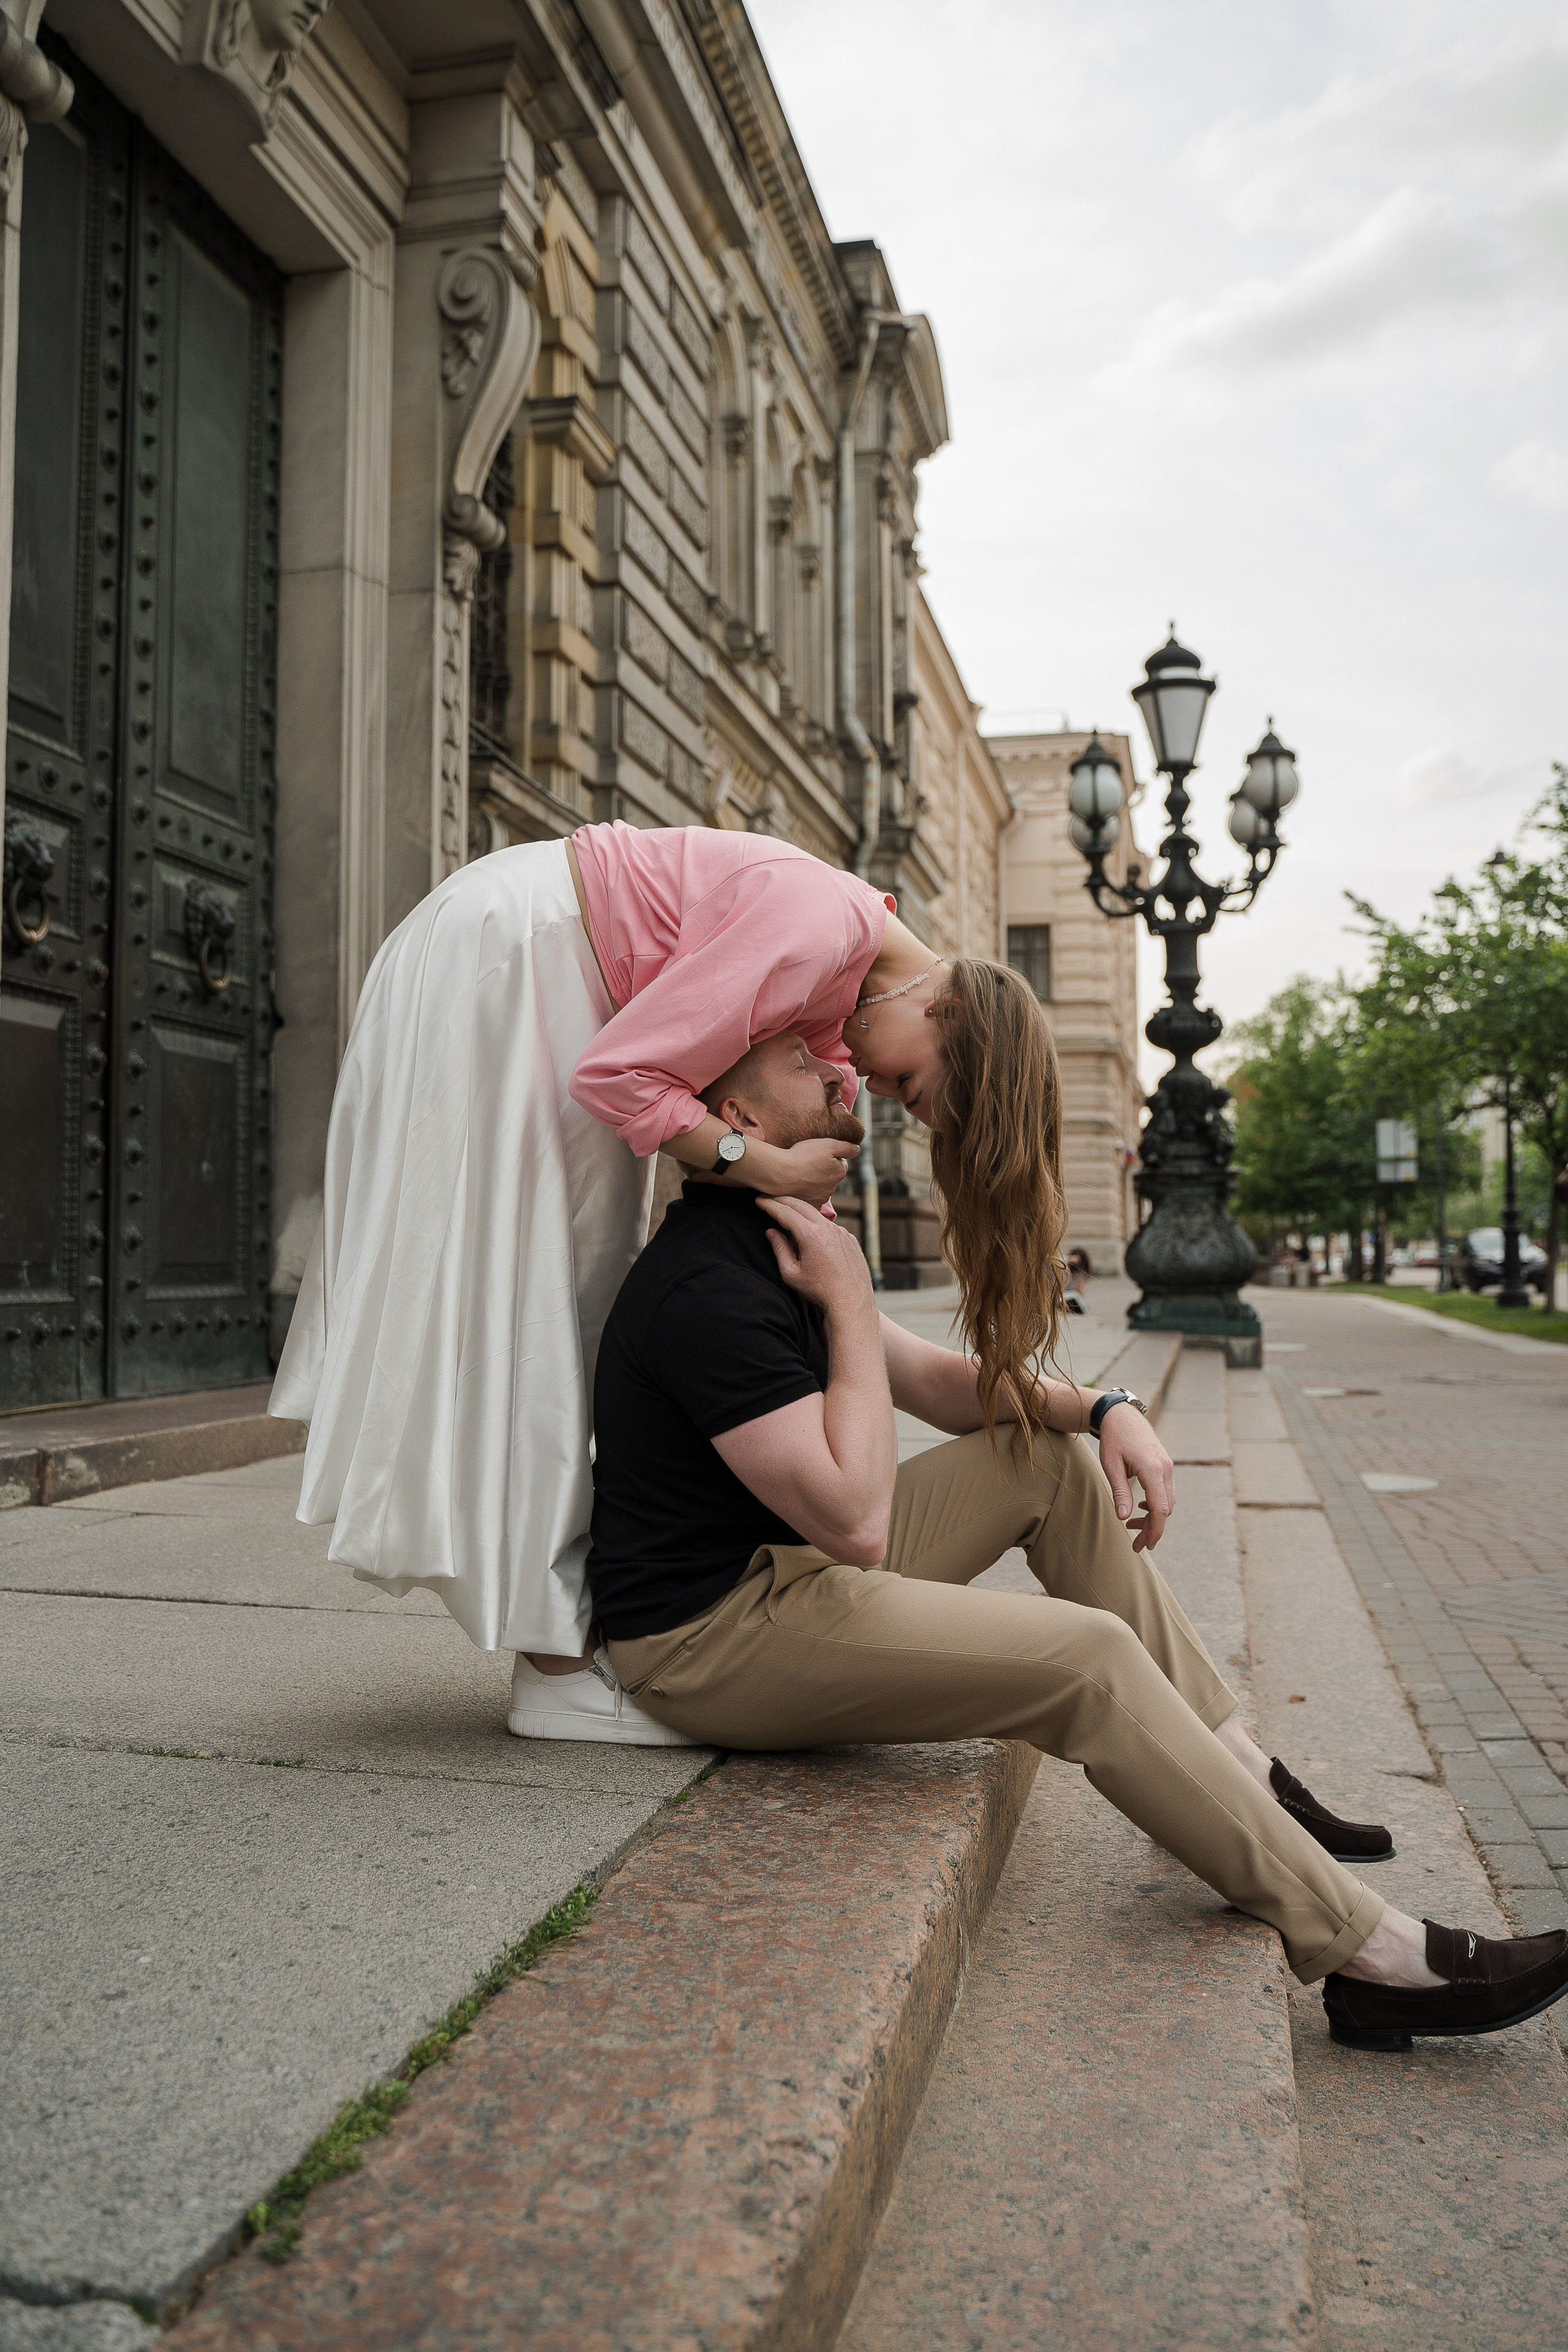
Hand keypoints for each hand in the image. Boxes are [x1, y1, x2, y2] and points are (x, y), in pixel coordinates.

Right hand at [750, 1135, 859, 1208]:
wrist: (780, 1173)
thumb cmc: (802, 1156)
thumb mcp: (828, 1144)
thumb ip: (846, 1147)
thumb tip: (857, 1149)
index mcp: (839, 1172)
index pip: (840, 1163)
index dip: (829, 1157)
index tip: (816, 1155)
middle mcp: (833, 1188)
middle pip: (830, 1176)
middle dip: (822, 1171)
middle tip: (806, 1163)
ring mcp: (820, 1198)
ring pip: (819, 1188)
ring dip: (813, 1182)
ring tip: (799, 1174)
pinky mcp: (808, 1205)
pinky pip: (809, 1197)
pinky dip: (805, 1192)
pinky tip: (797, 1185)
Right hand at [759, 1195, 876, 1315]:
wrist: (851, 1301)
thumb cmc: (820, 1291)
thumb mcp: (791, 1274)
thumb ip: (780, 1249)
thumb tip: (771, 1232)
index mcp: (811, 1235)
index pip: (785, 1212)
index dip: (770, 1205)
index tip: (759, 1200)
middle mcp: (829, 1228)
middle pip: (801, 1205)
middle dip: (783, 1200)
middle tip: (769, 1198)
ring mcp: (842, 1232)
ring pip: (817, 1215)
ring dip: (801, 1212)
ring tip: (787, 1215)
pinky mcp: (850, 1238)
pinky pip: (830, 1226)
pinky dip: (817, 1225)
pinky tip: (810, 1234)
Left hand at [1098, 1405, 1174, 1552]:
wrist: (1122, 1415)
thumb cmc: (1113, 1439)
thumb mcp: (1111, 1466)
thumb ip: (1120, 1492)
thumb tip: (1123, 1518)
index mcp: (1152, 1469)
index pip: (1160, 1509)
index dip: (1154, 1531)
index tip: (1145, 1546)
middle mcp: (1166, 1469)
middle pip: (1166, 1509)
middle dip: (1153, 1529)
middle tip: (1136, 1543)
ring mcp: (1168, 1467)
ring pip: (1168, 1502)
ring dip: (1154, 1517)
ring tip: (1133, 1525)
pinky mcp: (1166, 1466)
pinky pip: (1166, 1492)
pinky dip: (1156, 1504)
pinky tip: (1141, 1507)